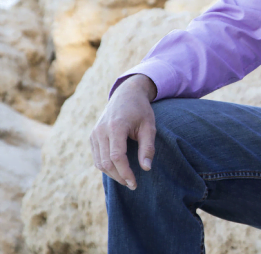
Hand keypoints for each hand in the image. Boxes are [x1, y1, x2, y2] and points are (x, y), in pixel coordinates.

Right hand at [90, 74, 157, 189]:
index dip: (125, 172)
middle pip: (106, 162)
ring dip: (112, 174)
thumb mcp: (149, 126)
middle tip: (132, 184)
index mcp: (116, 127)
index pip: (117, 157)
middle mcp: (101, 131)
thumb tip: (146, 168)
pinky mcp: (92, 136)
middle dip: (119, 176)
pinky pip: (97, 157)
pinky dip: (106, 166)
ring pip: (99, 162)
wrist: (126, 94)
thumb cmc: (140, 110)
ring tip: (127, 179)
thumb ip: (148, 147)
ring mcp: (94, 134)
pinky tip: (118, 170)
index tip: (135, 183)